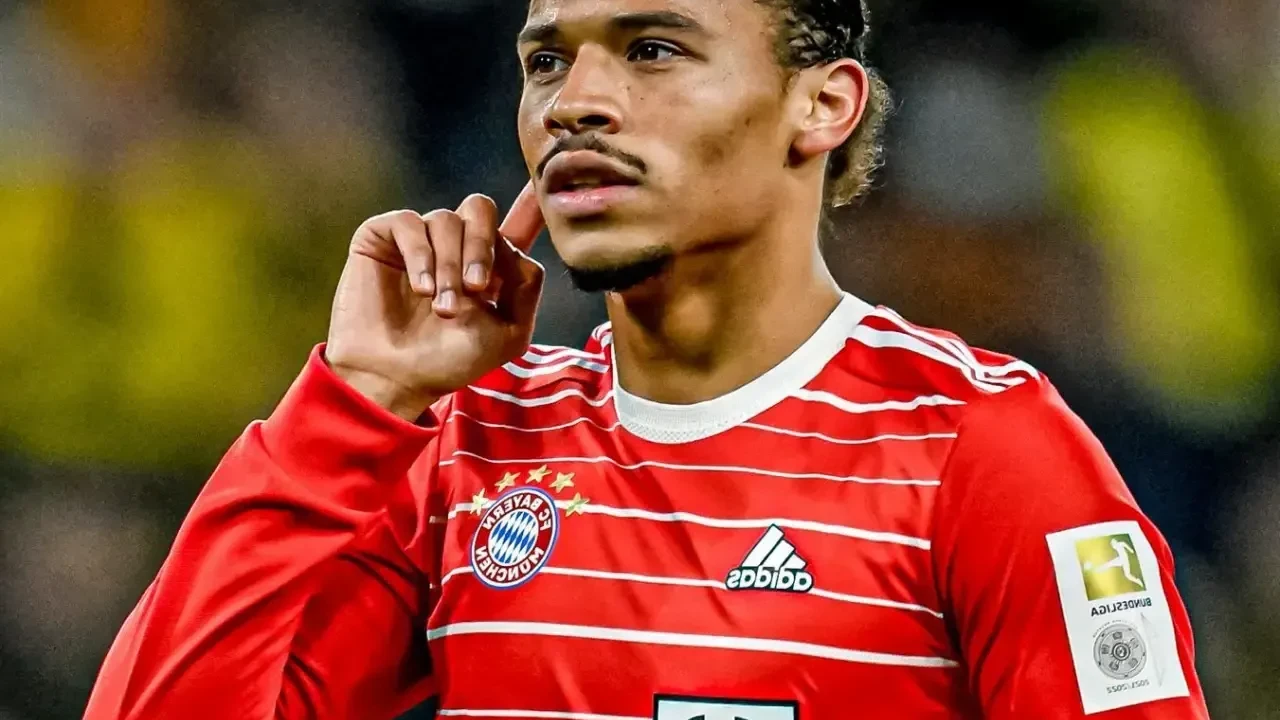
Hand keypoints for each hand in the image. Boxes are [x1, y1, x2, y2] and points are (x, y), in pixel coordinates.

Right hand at [325, 184, 545, 420]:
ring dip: (450, 266)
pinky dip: (422, 256)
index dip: (529, 201)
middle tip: (477, 288)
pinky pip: (410, 223)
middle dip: (483, 246)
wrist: (395, 377)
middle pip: (480, 209)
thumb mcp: (509, 333)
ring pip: (447, 220)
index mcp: (488, 265)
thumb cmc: (449, 361)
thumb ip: (526, 286)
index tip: (541, 182)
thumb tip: (515, 246)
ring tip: (443, 308)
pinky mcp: (383, 238)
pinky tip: (421, 289)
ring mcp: (419, 239)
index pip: (514, 223)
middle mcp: (455, 245)